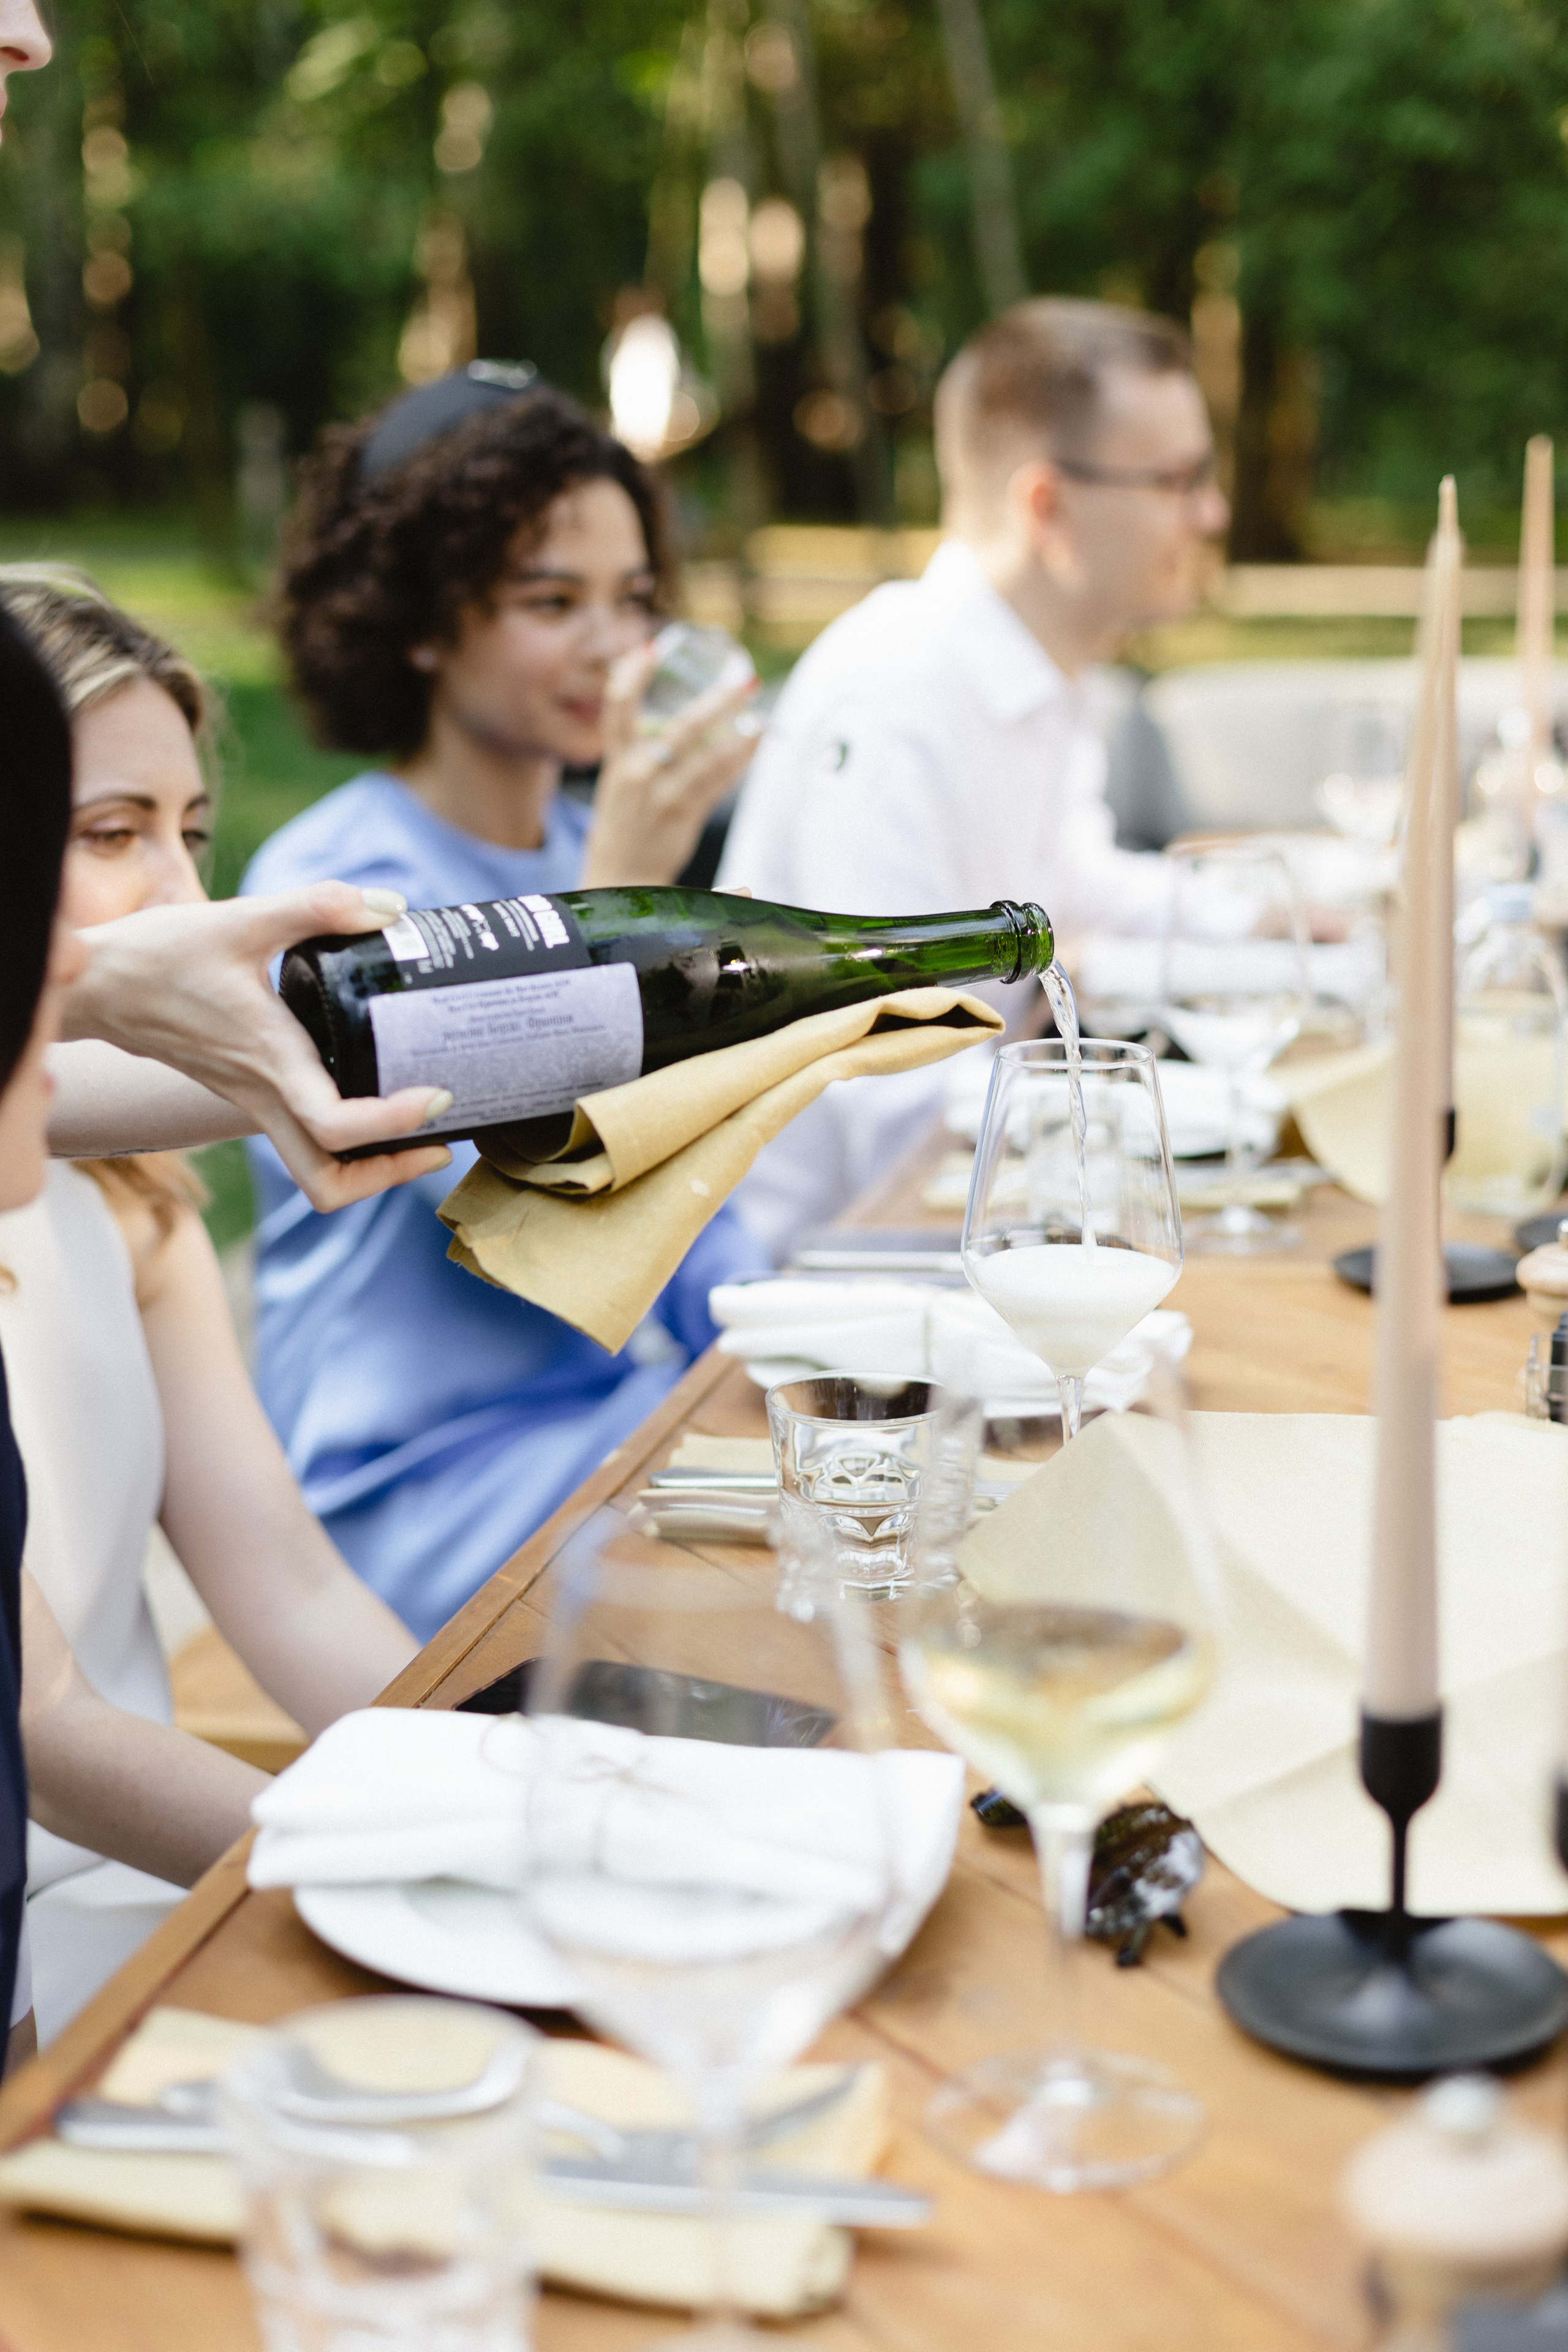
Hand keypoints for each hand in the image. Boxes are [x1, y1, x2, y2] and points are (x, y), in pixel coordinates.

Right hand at [62, 887, 453, 1210]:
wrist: (96, 983)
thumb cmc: (157, 954)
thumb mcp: (241, 918)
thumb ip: (317, 907)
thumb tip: (390, 907)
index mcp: (269, 1061)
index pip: (336, 1127)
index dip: (394, 1124)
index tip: (438, 1096)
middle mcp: (263, 1095)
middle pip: (327, 1182)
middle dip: (389, 1175)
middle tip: (442, 1141)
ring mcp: (253, 1101)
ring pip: (314, 1170)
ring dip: (369, 1168)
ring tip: (420, 1131)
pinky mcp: (248, 1092)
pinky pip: (302, 1138)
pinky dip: (345, 1137)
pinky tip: (375, 1091)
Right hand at [579, 640, 759, 887]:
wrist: (617, 879)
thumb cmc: (624, 825)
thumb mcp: (620, 782)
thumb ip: (640, 749)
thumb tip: (674, 717)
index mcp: (617, 761)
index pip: (617, 707)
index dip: (632, 674)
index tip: (652, 649)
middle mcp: (637, 775)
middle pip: (680, 729)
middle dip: (716, 701)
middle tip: (744, 680)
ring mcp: (662, 796)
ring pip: (707, 757)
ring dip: (739, 734)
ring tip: (761, 715)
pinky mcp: (683, 816)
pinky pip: (717, 782)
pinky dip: (738, 760)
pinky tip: (755, 743)